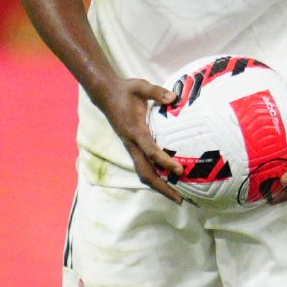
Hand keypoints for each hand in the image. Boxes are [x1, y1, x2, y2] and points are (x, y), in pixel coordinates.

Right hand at [94, 76, 182, 201]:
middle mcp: (131, 143)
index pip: (150, 150)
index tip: (179, 170)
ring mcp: (131, 147)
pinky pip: (143, 166)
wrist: (105, 94)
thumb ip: (157, 92)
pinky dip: (156, 176)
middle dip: (162, 187)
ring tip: (177, 196)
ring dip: (159, 185)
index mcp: (135, 131)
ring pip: (143, 172)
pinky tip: (169, 180)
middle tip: (180, 199)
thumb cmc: (125, 90)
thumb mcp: (141, 86)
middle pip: (145, 172)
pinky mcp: (132, 146)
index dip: (164, 161)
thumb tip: (173, 98)